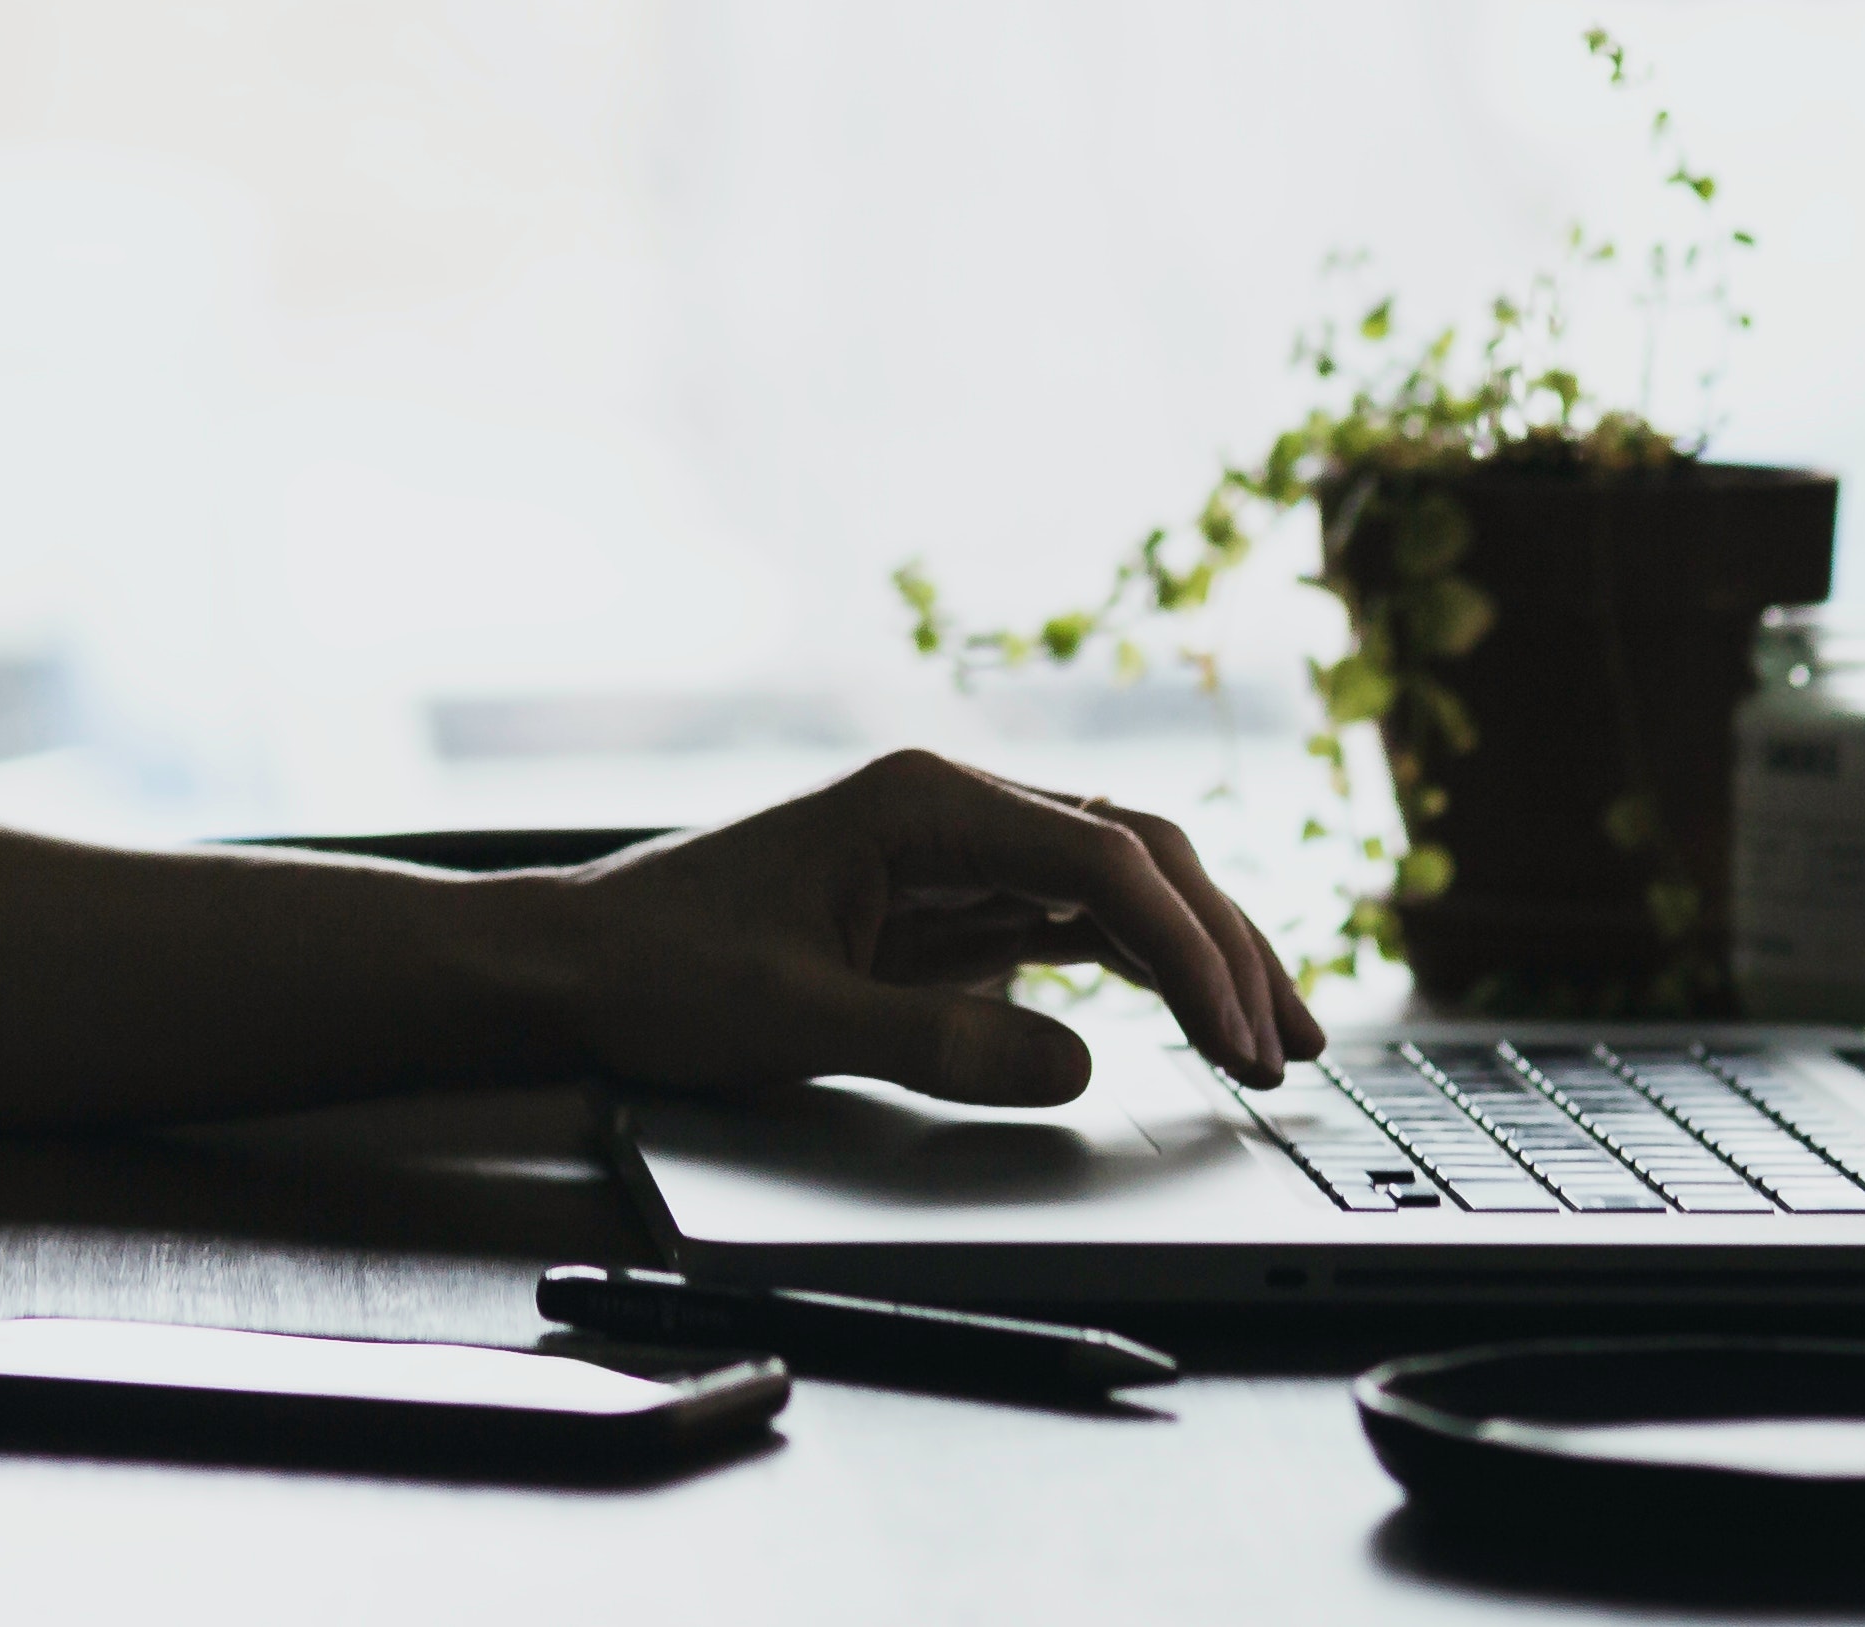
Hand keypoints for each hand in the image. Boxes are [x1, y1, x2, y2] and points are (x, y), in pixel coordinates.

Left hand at [541, 749, 1321, 1105]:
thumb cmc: (662, 970)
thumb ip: (939, 1039)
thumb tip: (1078, 1062)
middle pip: (1134, 856)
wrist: (576, 963)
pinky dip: (1145, 969)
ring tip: (1277, 1039)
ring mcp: (957, 853)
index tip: (1235, 1032)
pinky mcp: (949, 904)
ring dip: (1202, 954)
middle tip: (1288, 1047)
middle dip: (1223, 945)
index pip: (1100, 857)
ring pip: (1120, 886)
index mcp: (921, 802)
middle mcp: (952, 808)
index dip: (1186, 947)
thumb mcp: (795, 1020)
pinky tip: (1197, 1017)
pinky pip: (1075, 923)